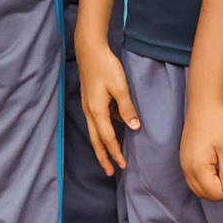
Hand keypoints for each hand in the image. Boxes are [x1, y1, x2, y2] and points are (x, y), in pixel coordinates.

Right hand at [74, 24, 139, 174]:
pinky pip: (97, 121)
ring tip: (109, 156)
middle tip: (109, 172)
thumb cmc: (105, 66)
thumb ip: (126, 107)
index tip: (122, 166)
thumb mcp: (119, 86)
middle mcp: (89, 111)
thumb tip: (134, 127)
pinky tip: (114, 129)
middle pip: (96, 139)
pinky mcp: (90, 100)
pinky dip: (103, 131)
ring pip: (94, 131)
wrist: (89, 50)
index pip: (107, 137)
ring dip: (102, 145)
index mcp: (97, 110)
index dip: (115, 152)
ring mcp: (88, 105)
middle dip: (102, 156)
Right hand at [180, 95, 222, 201]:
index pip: (214, 193)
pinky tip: (217, 168)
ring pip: (198, 188)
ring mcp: (184, 163)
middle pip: (205, 194)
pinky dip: (206, 180)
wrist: (203, 105)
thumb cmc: (218, 124)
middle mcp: (187, 168)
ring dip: (214, 187)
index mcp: (197, 167)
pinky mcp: (184, 158)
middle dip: (222, 192)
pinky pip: (194, 179)